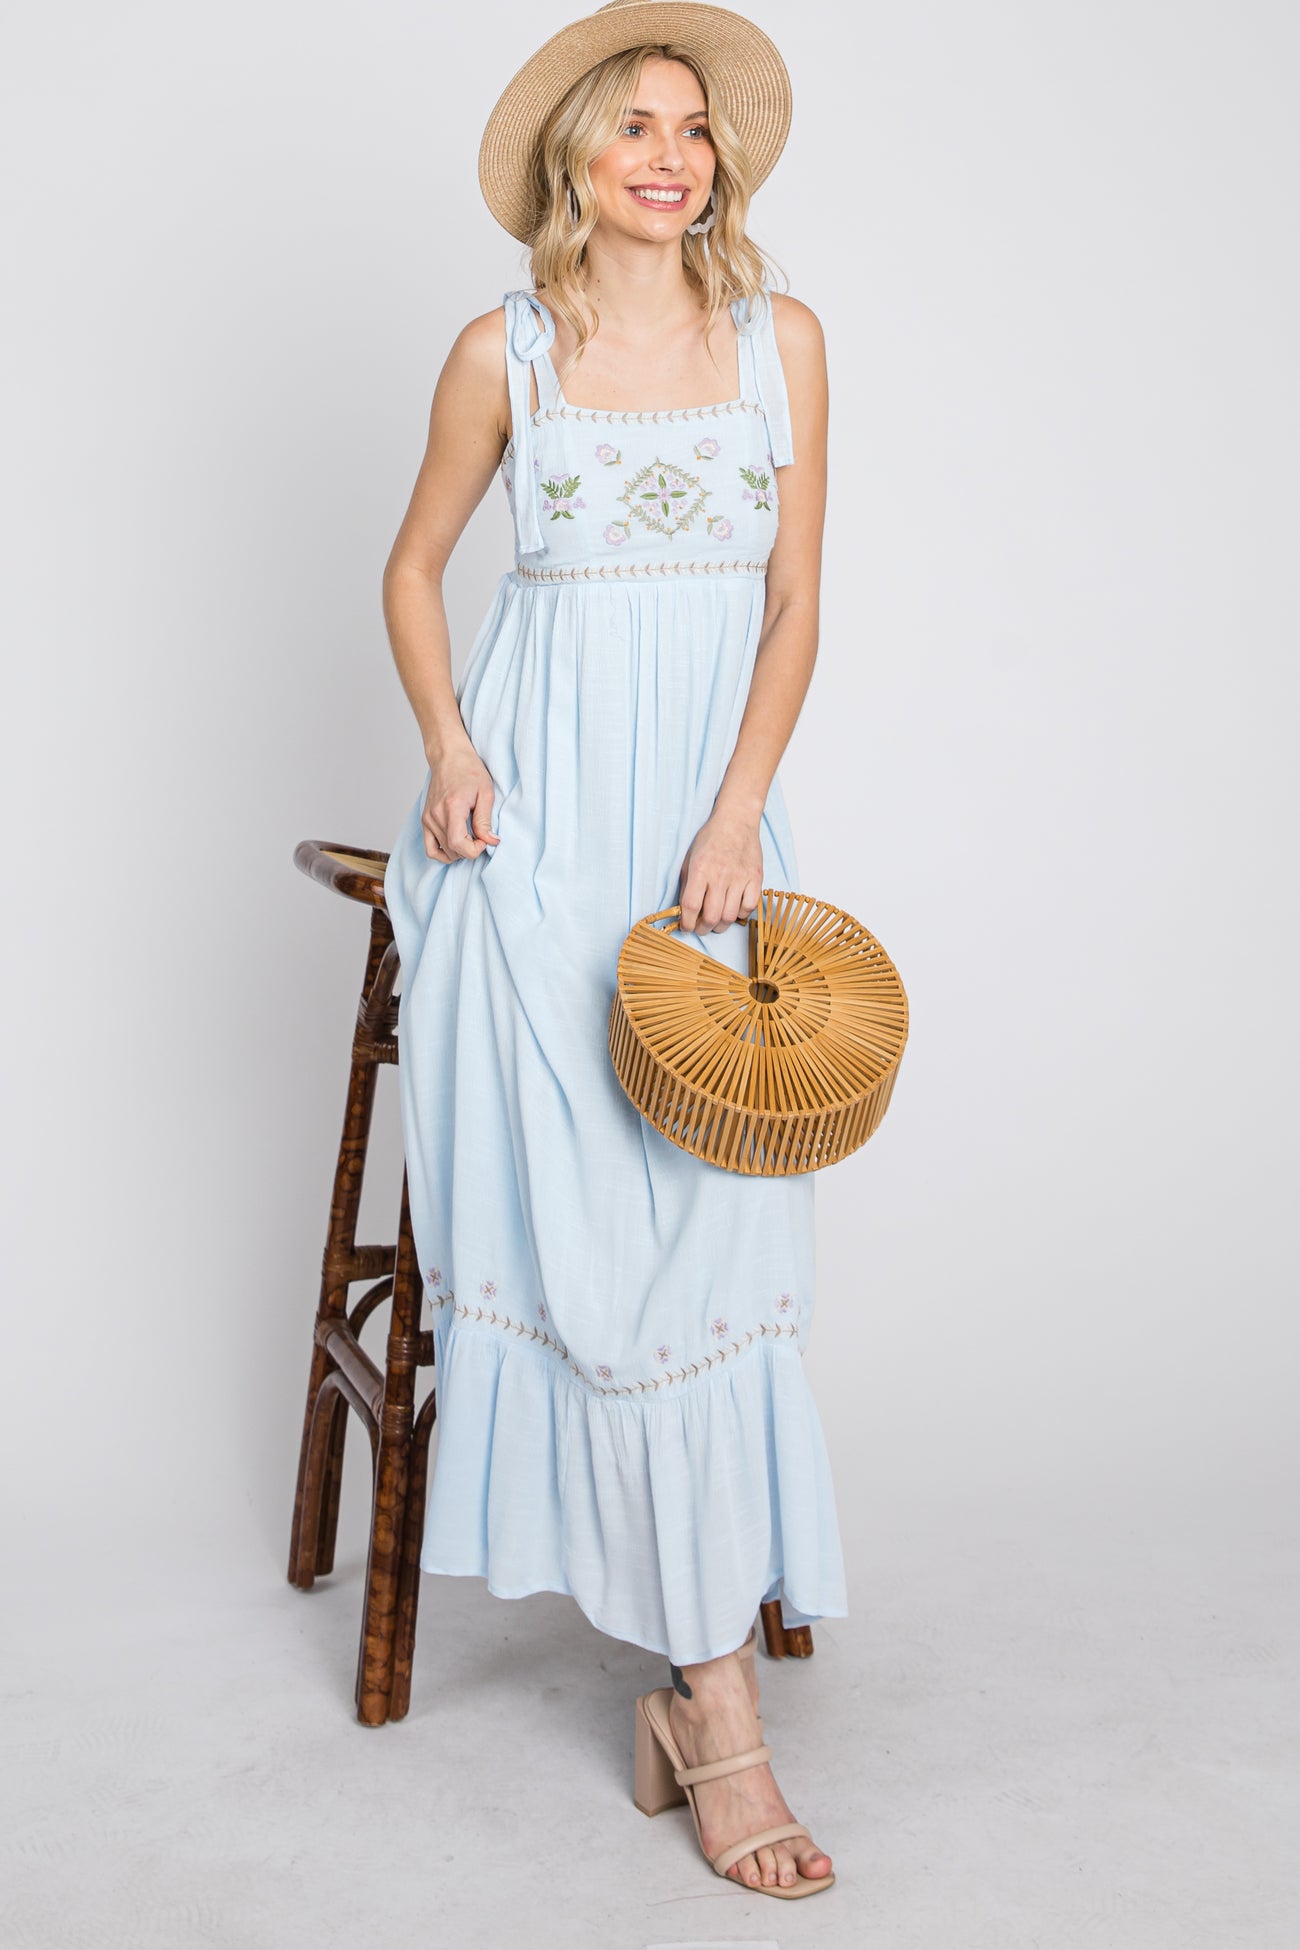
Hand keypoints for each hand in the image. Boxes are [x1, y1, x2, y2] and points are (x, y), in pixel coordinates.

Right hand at [422, 742, 500, 862]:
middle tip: (481, 837)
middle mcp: (436, 815)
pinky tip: (456, 847)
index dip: (474, 850)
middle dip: (470, 850)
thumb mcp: (486, 793)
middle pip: (451, 850)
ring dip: (459, 852)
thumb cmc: (469, 770)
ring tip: (470, 839)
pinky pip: (430, 848)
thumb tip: (491, 841)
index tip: (485, 839)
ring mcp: (428, 818)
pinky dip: (443, 853)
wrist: (449, 757)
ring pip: (442, 852)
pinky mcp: (425, 820)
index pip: (457, 844)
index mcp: (452, 807)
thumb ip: (485, 820)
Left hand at [678, 804, 762, 933]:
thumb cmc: (710, 839)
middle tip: (701, 928)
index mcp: (700, 870)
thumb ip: (686, 885)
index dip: (687, 923)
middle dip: (703, 929)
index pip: (690, 906)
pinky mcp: (755, 878)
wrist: (736, 820)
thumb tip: (684, 911)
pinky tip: (734, 910)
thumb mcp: (689, 859)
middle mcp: (720, 876)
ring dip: (720, 926)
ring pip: (730, 917)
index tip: (686, 927)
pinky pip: (749, 907)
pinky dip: (741, 914)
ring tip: (716, 923)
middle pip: (711, 917)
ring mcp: (740, 878)